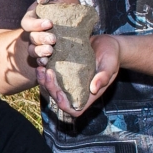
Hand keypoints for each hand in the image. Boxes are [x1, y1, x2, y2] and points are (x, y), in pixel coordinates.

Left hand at [21, 0, 119, 118]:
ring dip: (44, 81)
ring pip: (52, 88)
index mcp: (89, 94)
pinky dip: (45, 71)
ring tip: (41, 67)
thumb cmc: (112, 55)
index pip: (74, 109)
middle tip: (46, 73)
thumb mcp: (110, 65)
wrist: (107, 43)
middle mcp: (77, 90)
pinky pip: (52, 76)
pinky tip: (42, 61)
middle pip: (58, 98)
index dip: (64, 105)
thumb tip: (93, 89)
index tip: (59, 92)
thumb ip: (103, 77)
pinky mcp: (65, 71)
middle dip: (50, 88)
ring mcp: (70, 82)